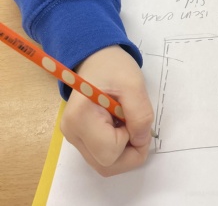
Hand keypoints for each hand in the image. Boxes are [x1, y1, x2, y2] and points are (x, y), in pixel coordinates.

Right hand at [60, 45, 154, 176]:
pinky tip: (120, 124)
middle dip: (130, 152)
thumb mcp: (134, 85)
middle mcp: (71, 133)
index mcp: (80, 118)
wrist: (98, 57)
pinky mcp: (80, 137)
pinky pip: (102, 154)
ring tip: (127, 121)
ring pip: (105, 164)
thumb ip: (140, 115)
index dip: (131, 140)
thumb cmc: (114, 66)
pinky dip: (118, 146)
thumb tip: (141, 142)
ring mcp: (73, 137)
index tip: (134, 117)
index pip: (110, 153)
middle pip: (106, 165)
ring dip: (125, 149)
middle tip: (137, 124)